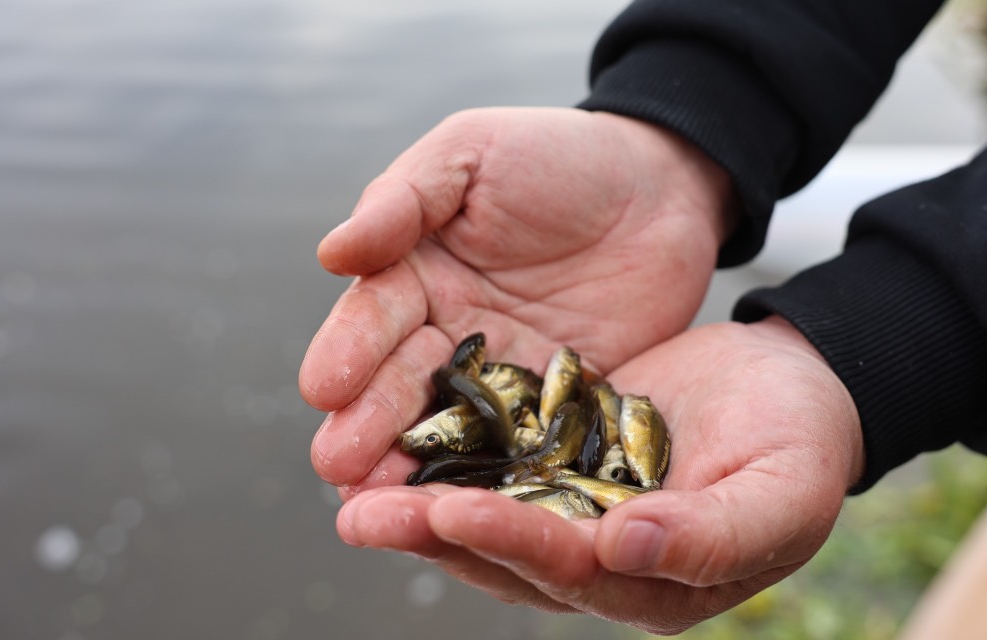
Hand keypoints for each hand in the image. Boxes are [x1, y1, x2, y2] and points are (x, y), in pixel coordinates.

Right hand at [300, 107, 733, 489]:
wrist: (663, 185)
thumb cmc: (559, 155)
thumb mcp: (473, 153)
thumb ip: (404, 199)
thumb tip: (332, 253)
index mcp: (415, 273)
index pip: (374, 317)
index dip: (348, 351)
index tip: (323, 388)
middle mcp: (449, 334)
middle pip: (401, 385)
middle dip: (367, 426)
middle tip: (338, 468)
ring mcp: (504, 377)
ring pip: (451, 429)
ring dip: (414, 469)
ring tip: (380, 508)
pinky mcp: (559, 408)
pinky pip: (525, 445)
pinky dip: (498, 478)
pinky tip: (475, 511)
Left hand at [334, 317, 863, 633]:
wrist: (795, 381)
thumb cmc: (806, 441)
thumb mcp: (784, 489)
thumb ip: (713, 533)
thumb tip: (623, 549)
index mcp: (657, 584)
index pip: (574, 572)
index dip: (513, 543)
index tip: (453, 511)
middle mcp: (604, 561)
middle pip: (510, 558)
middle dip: (435, 536)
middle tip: (361, 514)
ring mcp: (577, 512)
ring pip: (489, 519)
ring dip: (421, 506)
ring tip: (351, 490)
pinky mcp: (560, 462)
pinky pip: (496, 466)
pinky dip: (448, 457)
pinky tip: (394, 438)